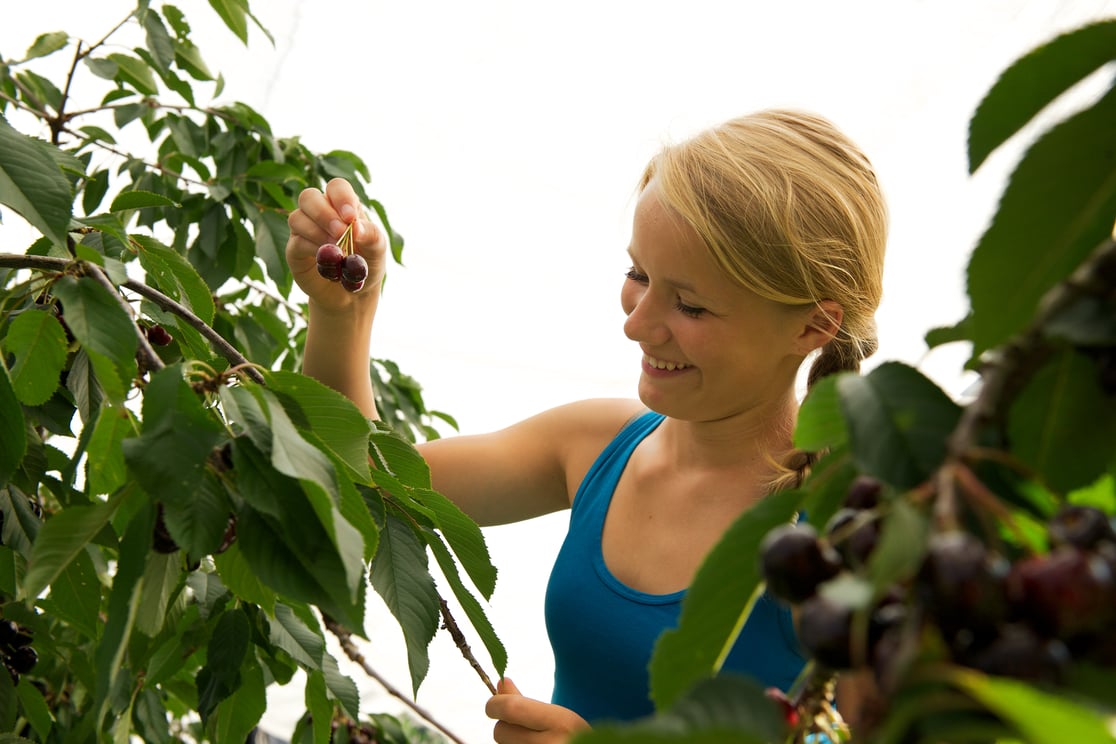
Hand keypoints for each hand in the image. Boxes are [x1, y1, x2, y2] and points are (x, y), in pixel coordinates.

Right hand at [286, 177, 385, 315]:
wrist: (352, 294)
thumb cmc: (366, 264)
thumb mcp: (378, 250)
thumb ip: (372, 235)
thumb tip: (356, 226)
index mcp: (342, 205)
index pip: (336, 187)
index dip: (341, 197)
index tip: (351, 217)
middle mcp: (319, 212)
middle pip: (308, 196)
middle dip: (324, 213)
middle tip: (340, 232)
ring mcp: (304, 230)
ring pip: (297, 217)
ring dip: (317, 231)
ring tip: (336, 249)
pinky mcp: (294, 250)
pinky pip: (296, 241)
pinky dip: (312, 248)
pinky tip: (327, 260)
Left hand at [485, 677, 590, 743]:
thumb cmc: (573, 738)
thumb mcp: (558, 717)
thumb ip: (525, 702)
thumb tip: (500, 682)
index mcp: (561, 723)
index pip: (511, 709)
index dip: (495, 704)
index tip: (494, 704)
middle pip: (500, 732)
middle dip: (505, 726)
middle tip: (522, 727)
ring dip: (510, 741)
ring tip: (533, 741)